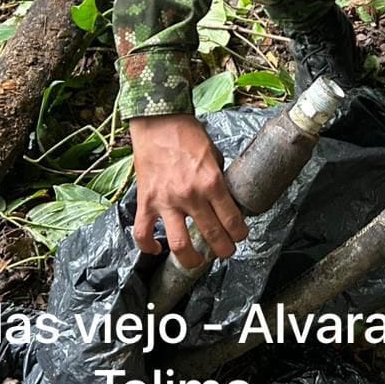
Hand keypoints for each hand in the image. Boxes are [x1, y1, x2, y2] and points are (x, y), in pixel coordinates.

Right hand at [129, 113, 247, 267]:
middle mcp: (191, 195)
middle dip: (224, 249)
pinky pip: (143, 234)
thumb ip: (218, 178)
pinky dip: (149, 247)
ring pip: (179, 244)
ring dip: (192, 259)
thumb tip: (225, 198)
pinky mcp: (146, 202)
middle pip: (212, 235)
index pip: (232, 219)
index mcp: (211, 182)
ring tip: (197, 261)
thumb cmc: (187, 133)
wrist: (158, 122)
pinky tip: (157, 250)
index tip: (241, 236)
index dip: (240, 233)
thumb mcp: (213, 154)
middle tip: (227, 251)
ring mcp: (166, 202)